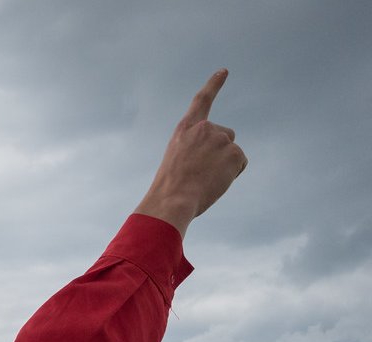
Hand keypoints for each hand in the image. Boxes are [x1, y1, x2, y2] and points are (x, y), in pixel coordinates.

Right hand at [134, 69, 247, 236]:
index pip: (202, 101)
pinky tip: (216, 181)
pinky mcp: (234, 152)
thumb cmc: (171, 186)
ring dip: (225, 166)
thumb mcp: (177, 158)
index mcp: (186, 129)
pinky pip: (240, 164)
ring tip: (205, 179)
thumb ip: (197, 148)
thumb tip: (223, 155)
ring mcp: (221, 139)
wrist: (173, 198)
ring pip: (232, 152)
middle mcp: (205, 129)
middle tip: (202, 171)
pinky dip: (232, 174)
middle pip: (226, 136)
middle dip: (221, 151)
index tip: (224, 72)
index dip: (213, 85)